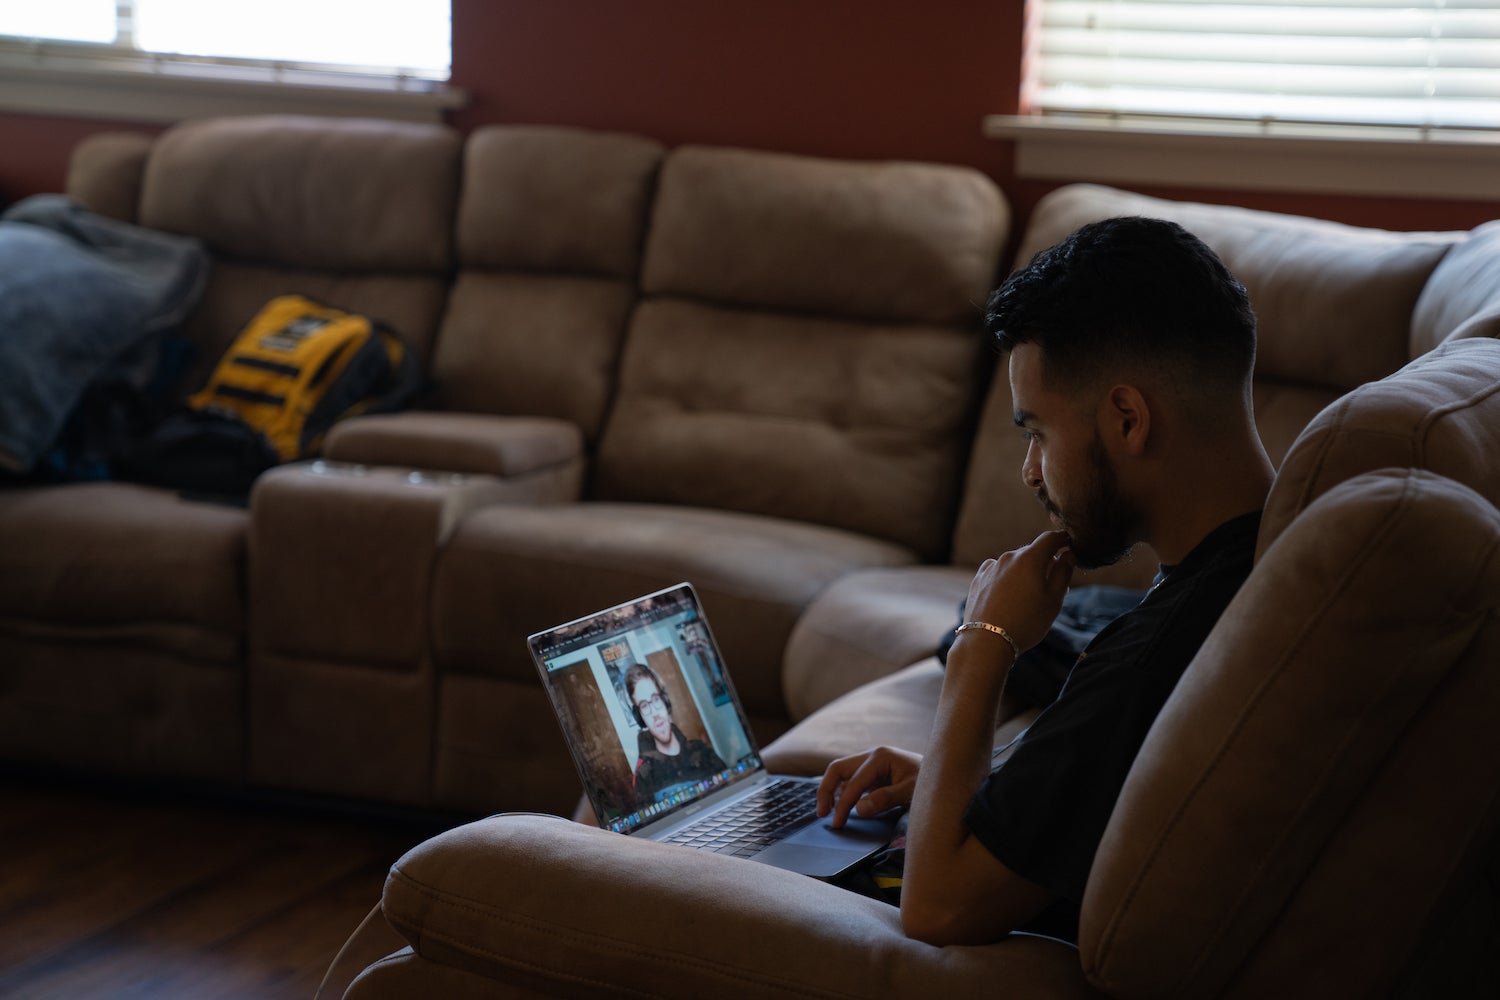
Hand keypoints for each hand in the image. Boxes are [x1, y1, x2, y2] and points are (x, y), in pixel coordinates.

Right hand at [816, 746, 921, 828]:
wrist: (944, 777)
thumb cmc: (930, 784)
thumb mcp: (910, 793)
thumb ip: (885, 799)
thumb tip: (859, 809)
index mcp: (880, 757)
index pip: (853, 782)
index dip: (843, 804)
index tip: (838, 823)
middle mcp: (872, 755)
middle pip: (838, 769)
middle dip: (826, 790)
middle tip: (822, 813)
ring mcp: (871, 763)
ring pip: (842, 773)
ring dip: (833, 791)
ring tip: (829, 812)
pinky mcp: (873, 772)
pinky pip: (851, 779)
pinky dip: (843, 792)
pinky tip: (843, 806)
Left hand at [964, 530, 1074, 654]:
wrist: (986, 642)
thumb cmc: (1026, 622)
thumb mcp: (1054, 599)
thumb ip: (1063, 573)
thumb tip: (1068, 554)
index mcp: (1030, 558)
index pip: (1050, 538)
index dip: (1062, 539)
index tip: (1069, 544)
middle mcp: (1009, 557)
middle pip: (1032, 552)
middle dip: (1045, 563)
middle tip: (1053, 585)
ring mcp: (991, 568)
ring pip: (1014, 563)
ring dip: (1025, 572)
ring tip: (1030, 598)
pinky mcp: (979, 580)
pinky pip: (998, 573)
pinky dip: (1007, 579)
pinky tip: (1009, 597)